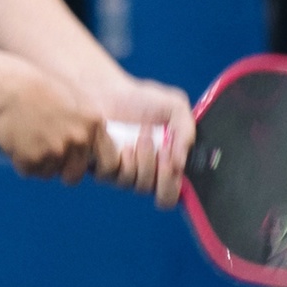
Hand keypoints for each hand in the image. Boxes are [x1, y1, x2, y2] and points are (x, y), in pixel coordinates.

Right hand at [0, 58, 123, 185]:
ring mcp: (55, 150)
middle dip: (61, 169)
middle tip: (46, 151)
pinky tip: (18, 139)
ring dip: (39, 162)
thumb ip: (89, 127)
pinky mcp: (32, 159)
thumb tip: (97, 155)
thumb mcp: (75, 101)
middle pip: (74, 175)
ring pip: (49, 173)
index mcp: (93, 124)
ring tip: (29, 136)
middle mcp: (78, 139)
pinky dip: (21, 160)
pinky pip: (29, 172)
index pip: (108, 163)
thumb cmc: (39, 90)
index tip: (81, 163)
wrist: (6, 86)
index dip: (92, 165)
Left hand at [102, 78, 195, 207]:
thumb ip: (186, 133)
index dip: (171, 184)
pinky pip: (109, 173)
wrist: (108, 91)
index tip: (169, 158)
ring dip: (138, 159)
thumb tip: (180, 165)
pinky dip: (115, 154)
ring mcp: (122, 172)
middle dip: (155, 167)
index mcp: (165, 163)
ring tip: (138, 134)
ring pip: (132, 184)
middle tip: (153, 143)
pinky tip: (116, 137)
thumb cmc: (141, 98)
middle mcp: (144, 172)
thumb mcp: (175, 108)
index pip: (170, 194)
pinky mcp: (100, 166)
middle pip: (153, 194)